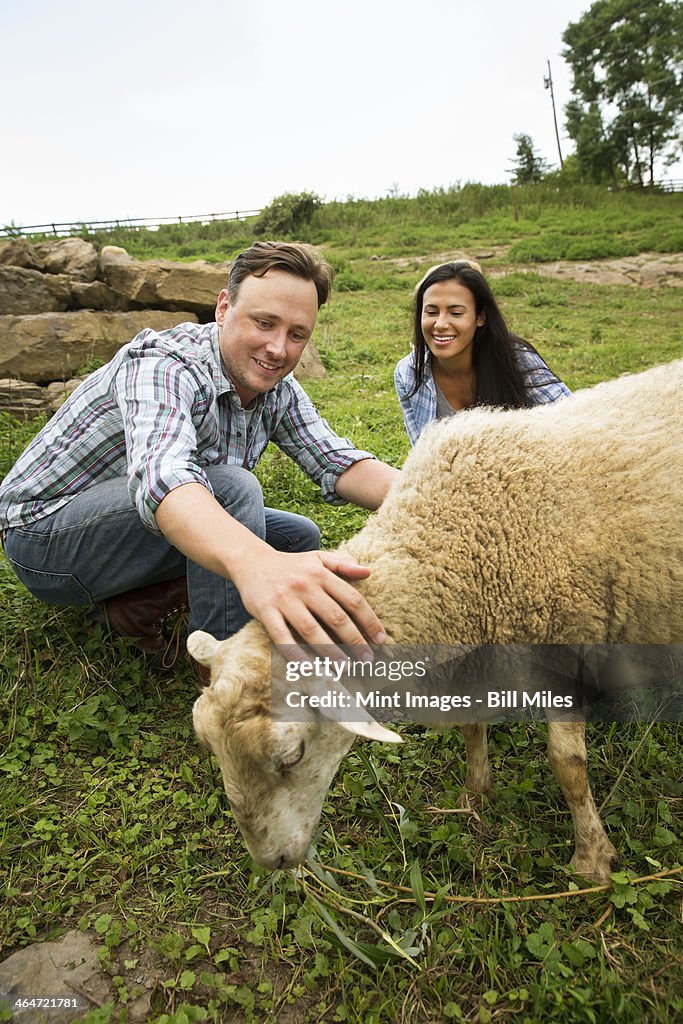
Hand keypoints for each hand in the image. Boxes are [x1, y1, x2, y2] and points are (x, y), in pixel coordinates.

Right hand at [232, 548, 386, 655]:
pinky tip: (309, 668)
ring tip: (345, 667)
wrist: (251, 562)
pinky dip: (295, 654)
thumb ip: (342, 564)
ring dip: (330, 651)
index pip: (352, 599)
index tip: (381, 639)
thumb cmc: (291, 566)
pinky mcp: (265, 611)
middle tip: (367, 659)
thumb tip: (368, 572)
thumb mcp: (317, 558)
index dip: (369, 621)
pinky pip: (282, 637)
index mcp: (321, 574)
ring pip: (311, 630)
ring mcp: (284, 600)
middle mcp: (304, 586)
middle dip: (354, 641)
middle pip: (335, 617)